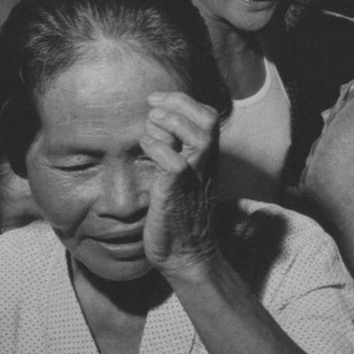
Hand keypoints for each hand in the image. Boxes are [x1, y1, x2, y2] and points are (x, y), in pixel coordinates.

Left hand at [141, 90, 221, 280]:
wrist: (184, 254)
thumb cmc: (176, 214)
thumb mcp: (177, 176)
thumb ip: (173, 151)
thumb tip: (154, 125)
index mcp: (205, 157)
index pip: (208, 116)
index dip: (183, 100)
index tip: (157, 99)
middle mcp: (205, 163)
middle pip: (209, 118)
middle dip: (180, 102)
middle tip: (153, 102)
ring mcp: (194, 176)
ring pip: (200, 134)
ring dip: (172, 121)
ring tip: (151, 122)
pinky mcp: (178, 191)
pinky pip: (173, 161)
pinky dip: (157, 146)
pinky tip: (144, 146)